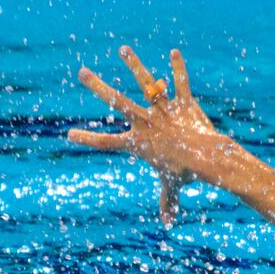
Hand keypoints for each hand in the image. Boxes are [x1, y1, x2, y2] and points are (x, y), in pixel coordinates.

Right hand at [70, 46, 224, 227]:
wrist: (205, 158)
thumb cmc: (185, 173)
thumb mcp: (172, 187)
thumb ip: (168, 202)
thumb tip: (169, 224)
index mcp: (137, 142)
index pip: (105, 143)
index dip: (86, 140)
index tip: (69, 135)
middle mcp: (145, 122)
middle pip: (116, 101)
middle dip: (96, 86)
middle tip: (81, 72)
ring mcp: (162, 109)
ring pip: (144, 82)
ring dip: (133, 65)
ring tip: (122, 49)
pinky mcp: (182, 103)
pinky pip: (180, 82)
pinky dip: (178, 68)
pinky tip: (175, 52)